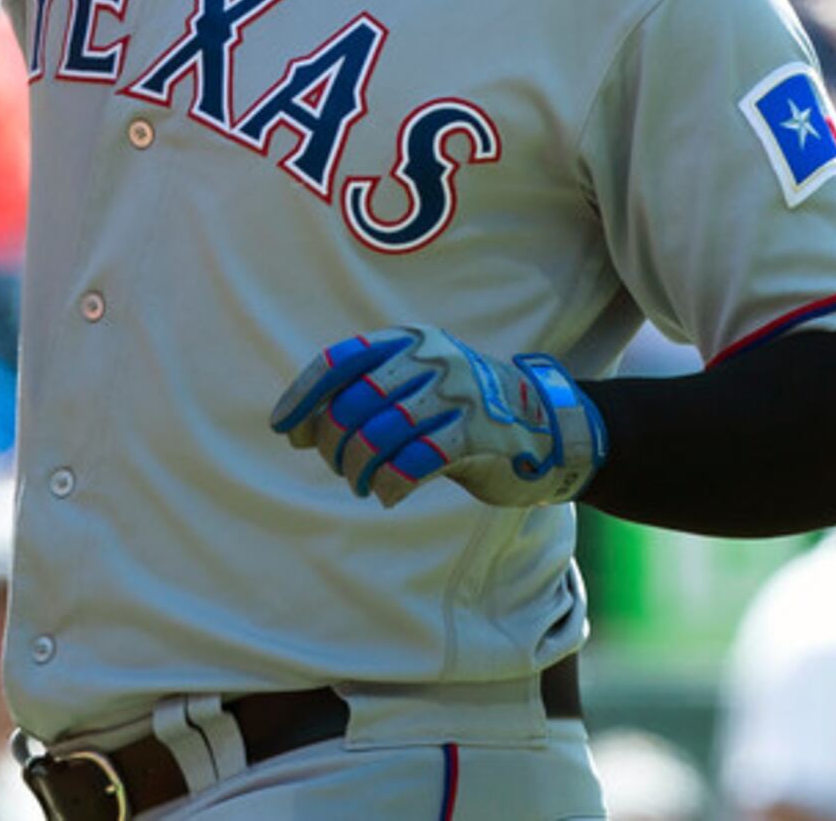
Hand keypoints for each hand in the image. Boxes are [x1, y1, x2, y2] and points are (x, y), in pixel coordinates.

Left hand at [270, 326, 606, 508]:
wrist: (549, 427)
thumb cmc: (464, 412)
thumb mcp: (417, 384)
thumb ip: (365, 397)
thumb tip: (298, 427)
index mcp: (410, 341)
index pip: (341, 360)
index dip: (305, 394)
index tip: (286, 429)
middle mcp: (432, 358)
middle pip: (355, 402)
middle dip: (333, 442)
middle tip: (337, 467)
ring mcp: (459, 393)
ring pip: (380, 434)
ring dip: (358, 468)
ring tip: (361, 484)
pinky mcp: (480, 433)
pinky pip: (416, 461)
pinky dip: (391, 483)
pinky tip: (387, 494)